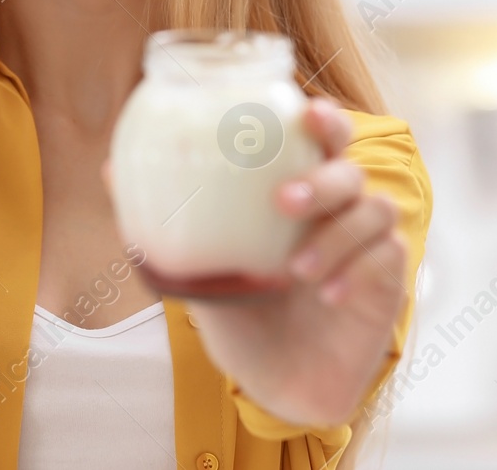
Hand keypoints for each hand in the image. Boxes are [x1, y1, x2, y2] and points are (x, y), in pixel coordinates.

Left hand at [185, 97, 407, 427]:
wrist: (277, 383)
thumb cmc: (242, 315)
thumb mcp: (197, 272)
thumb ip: (163, 224)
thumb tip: (109, 169)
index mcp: (298, 191)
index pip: (320, 137)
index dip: (322, 117)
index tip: (304, 112)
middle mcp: (337, 209)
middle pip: (350, 165)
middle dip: (325, 173)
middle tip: (285, 200)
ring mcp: (367, 243)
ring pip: (373, 208)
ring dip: (335, 233)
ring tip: (295, 268)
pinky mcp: (387, 282)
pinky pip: (384, 257)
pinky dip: (354, 269)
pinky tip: (325, 293)